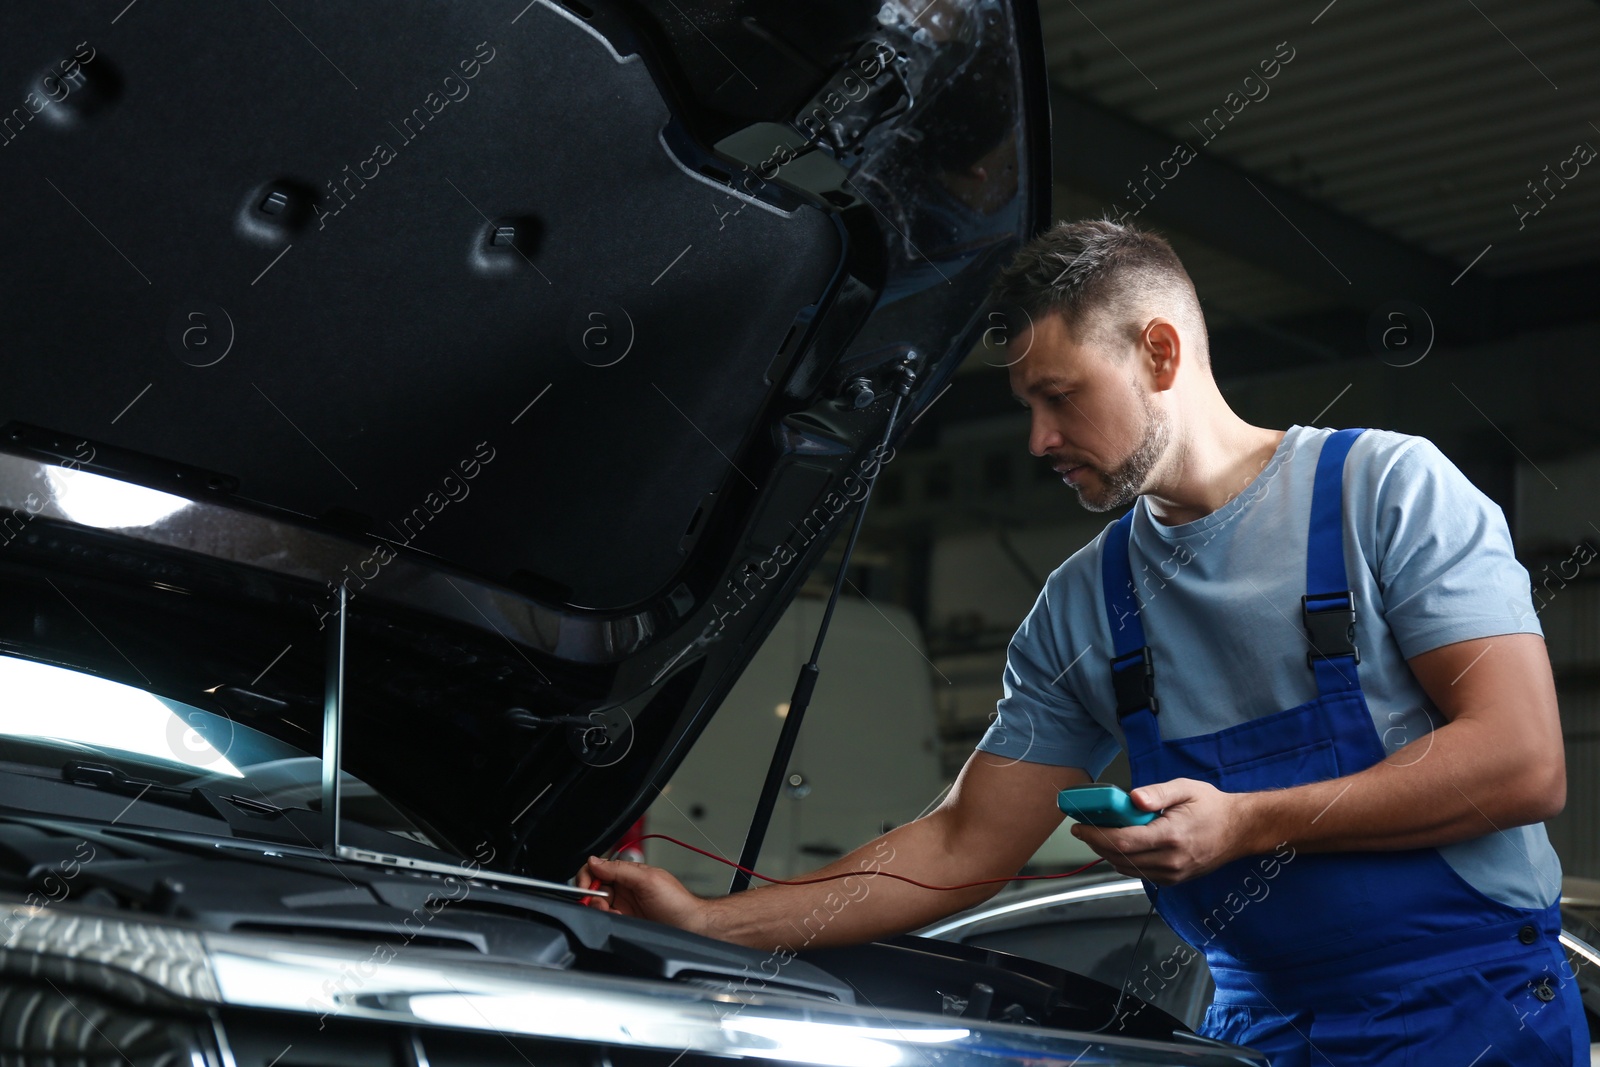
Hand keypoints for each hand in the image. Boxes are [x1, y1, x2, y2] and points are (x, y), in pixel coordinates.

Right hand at [576, 854, 712, 932]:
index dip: (588, 876)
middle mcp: (624, 889)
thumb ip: (620, 870)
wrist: (690, 928)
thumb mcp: (648, 880)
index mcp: (628, 873)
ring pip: (597, 906)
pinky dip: (608, 921)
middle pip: (593, 888)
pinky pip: (606, 920)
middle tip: (602, 903)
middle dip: (592, 896)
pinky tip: (621, 920)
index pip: (598, 868)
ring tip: (615, 913)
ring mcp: (623, 906)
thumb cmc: (677, 903)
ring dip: (601, 910)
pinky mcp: (624, 922)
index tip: (586, 887)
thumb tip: (594, 861)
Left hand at [1069, 778, 1258, 885]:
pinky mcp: (1174, 880)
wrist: (1241, 830)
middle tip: (1084, 828)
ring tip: (1098, 834)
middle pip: (1119, 858)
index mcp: (1171, 836)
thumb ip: (1156, 793)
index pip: (1122, 841)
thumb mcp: (1185, 789)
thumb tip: (1132, 797)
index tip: (1079, 826)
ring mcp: (1173, 874)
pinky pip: (1140, 873)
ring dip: (1107, 853)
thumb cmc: (1213, 807)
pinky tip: (1120, 845)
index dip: (1095, 835)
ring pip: (1127, 868)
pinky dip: (1124, 861)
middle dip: (1096, 843)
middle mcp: (1171, 860)